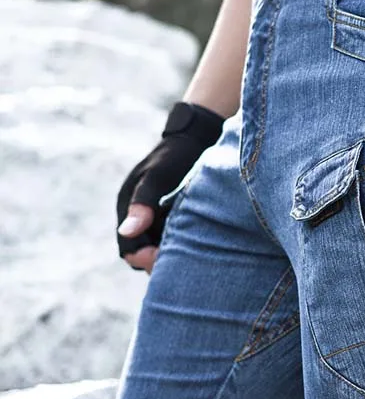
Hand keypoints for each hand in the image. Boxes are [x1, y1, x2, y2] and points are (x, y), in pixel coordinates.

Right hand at [116, 102, 223, 272]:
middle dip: (162, 261)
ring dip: (174, 253)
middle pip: (144, 253)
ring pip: (159, 247)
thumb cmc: (178, 155)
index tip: (169, 261)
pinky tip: (203, 242)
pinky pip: (173, 238)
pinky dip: (183, 243)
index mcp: (128, 205)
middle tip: (189, 261)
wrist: (198, 137)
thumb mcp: (160, 176)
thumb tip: (127, 231)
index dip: (147, 260)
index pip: (130, 250)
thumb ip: (144, 202)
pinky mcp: (171, 214)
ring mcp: (154, 215)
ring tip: (198, 252)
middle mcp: (138, 213)